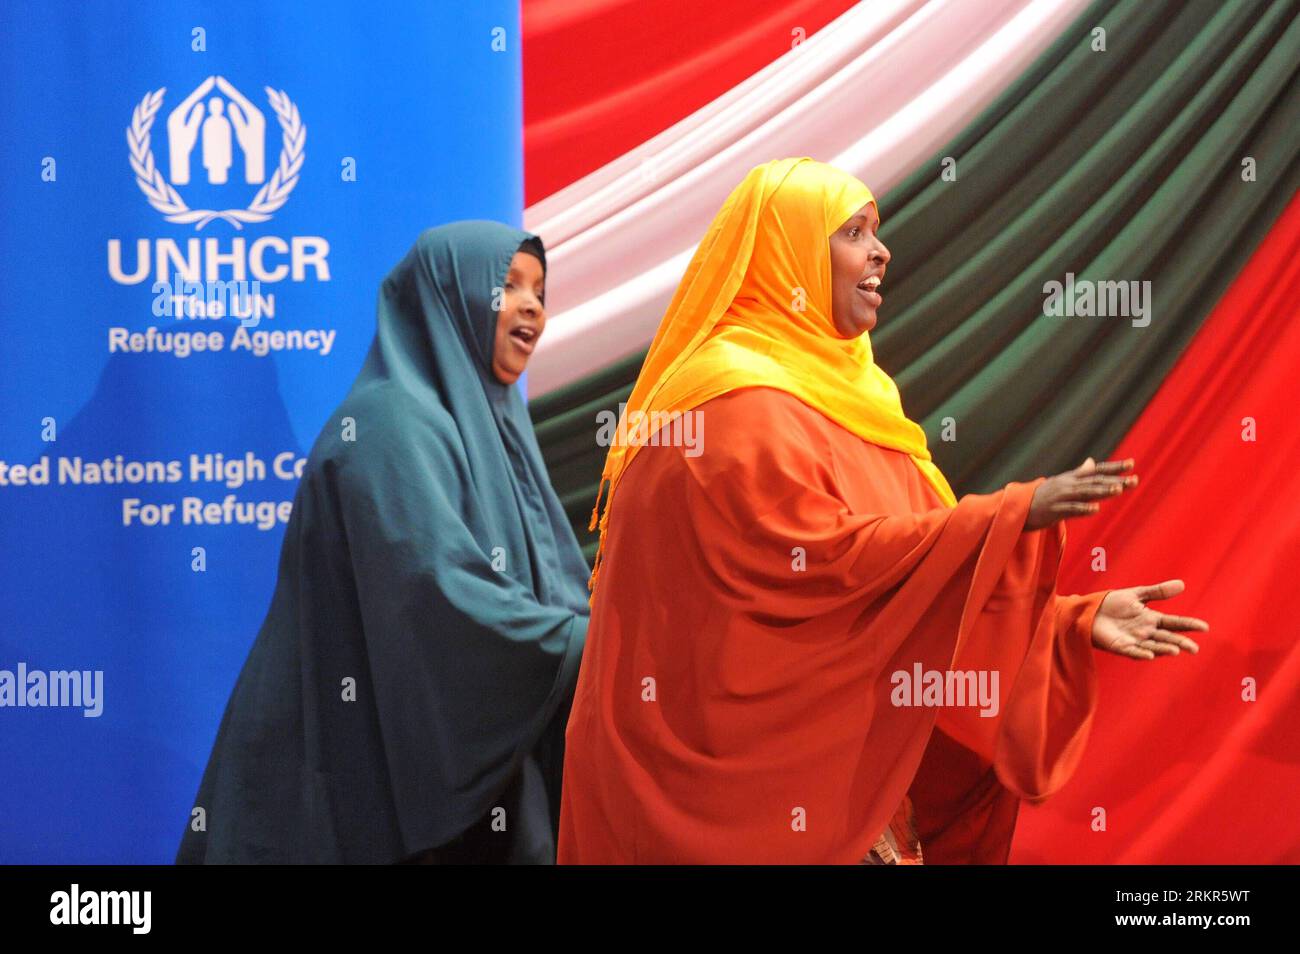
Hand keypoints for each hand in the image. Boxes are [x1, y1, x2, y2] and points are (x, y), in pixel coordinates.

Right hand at [1025, 456, 1136, 530]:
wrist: (1020, 508)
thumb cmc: (1044, 496)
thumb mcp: (1062, 482)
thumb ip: (1079, 474)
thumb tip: (1091, 462)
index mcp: (1072, 478)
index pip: (1097, 471)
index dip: (1114, 467)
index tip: (1132, 464)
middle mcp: (1068, 484)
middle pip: (1095, 481)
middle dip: (1115, 481)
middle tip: (1134, 480)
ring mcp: (1061, 497)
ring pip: (1085, 493)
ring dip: (1102, 491)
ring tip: (1119, 490)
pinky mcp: (1054, 510)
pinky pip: (1071, 509)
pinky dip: (1083, 508)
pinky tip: (1096, 509)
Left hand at [1091, 579, 1208, 659]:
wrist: (1089, 611)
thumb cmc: (1113, 603)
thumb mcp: (1136, 595)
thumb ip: (1158, 592)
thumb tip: (1182, 584)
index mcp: (1152, 619)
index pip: (1174, 623)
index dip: (1189, 625)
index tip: (1204, 627)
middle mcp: (1146, 632)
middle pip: (1167, 638)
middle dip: (1181, 643)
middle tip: (1194, 648)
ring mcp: (1134, 640)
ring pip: (1153, 646)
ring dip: (1164, 649)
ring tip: (1176, 650)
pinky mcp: (1120, 647)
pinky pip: (1132, 651)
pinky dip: (1141, 653)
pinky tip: (1150, 655)